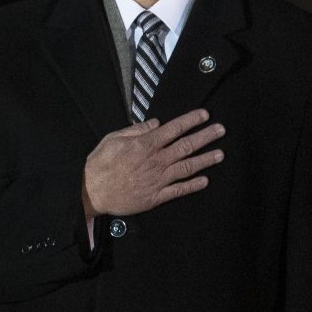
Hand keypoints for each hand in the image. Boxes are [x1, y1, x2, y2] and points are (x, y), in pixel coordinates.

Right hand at [82, 109, 226, 220]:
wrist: (90, 192)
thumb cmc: (99, 164)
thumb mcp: (112, 139)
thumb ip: (135, 130)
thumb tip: (155, 123)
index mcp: (145, 145)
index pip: (174, 129)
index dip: (191, 120)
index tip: (205, 115)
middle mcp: (156, 161)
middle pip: (187, 146)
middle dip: (206, 136)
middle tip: (221, 130)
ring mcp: (158, 179)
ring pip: (188, 167)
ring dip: (206, 160)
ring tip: (220, 154)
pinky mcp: (156, 196)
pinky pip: (179, 190)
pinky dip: (193, 185)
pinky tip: (205, 181)